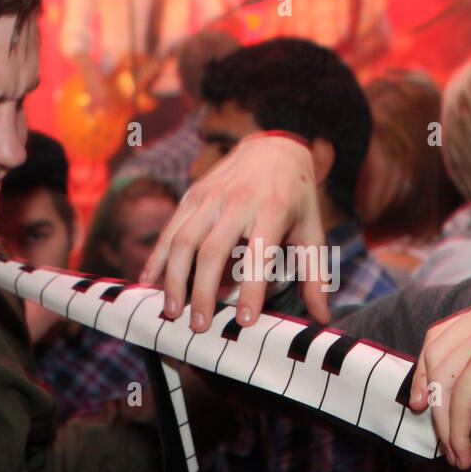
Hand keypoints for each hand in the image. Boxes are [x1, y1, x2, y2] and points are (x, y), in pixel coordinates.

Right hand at [140, 133, 328, 331]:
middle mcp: (238, 202)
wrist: (275, 146)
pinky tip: (148, 281)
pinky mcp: (192, 194)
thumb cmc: (296, 197)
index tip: (244, 321)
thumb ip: (315, 275)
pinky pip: (170, 228)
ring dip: (174, 278)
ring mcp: (210, 196)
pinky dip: (157, 256)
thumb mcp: (313, 230)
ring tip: (172, 310)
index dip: (250, 289)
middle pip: (212, 251)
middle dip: (202, 291)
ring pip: (183, 240)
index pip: (259, 255)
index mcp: (272, 210)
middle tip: (199, 325)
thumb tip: (322, 317)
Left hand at [409, 289, 470, 467]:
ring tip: (456, 451)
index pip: (441, 336)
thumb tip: (427, 389)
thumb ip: (468, 372)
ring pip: (444, 380)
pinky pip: (459, 399)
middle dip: (430, 396)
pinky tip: (465, 452)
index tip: (421, 401)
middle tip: (434, 430)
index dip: (424, 372)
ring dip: (446, 423)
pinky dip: (457, 430)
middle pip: (436, 354)